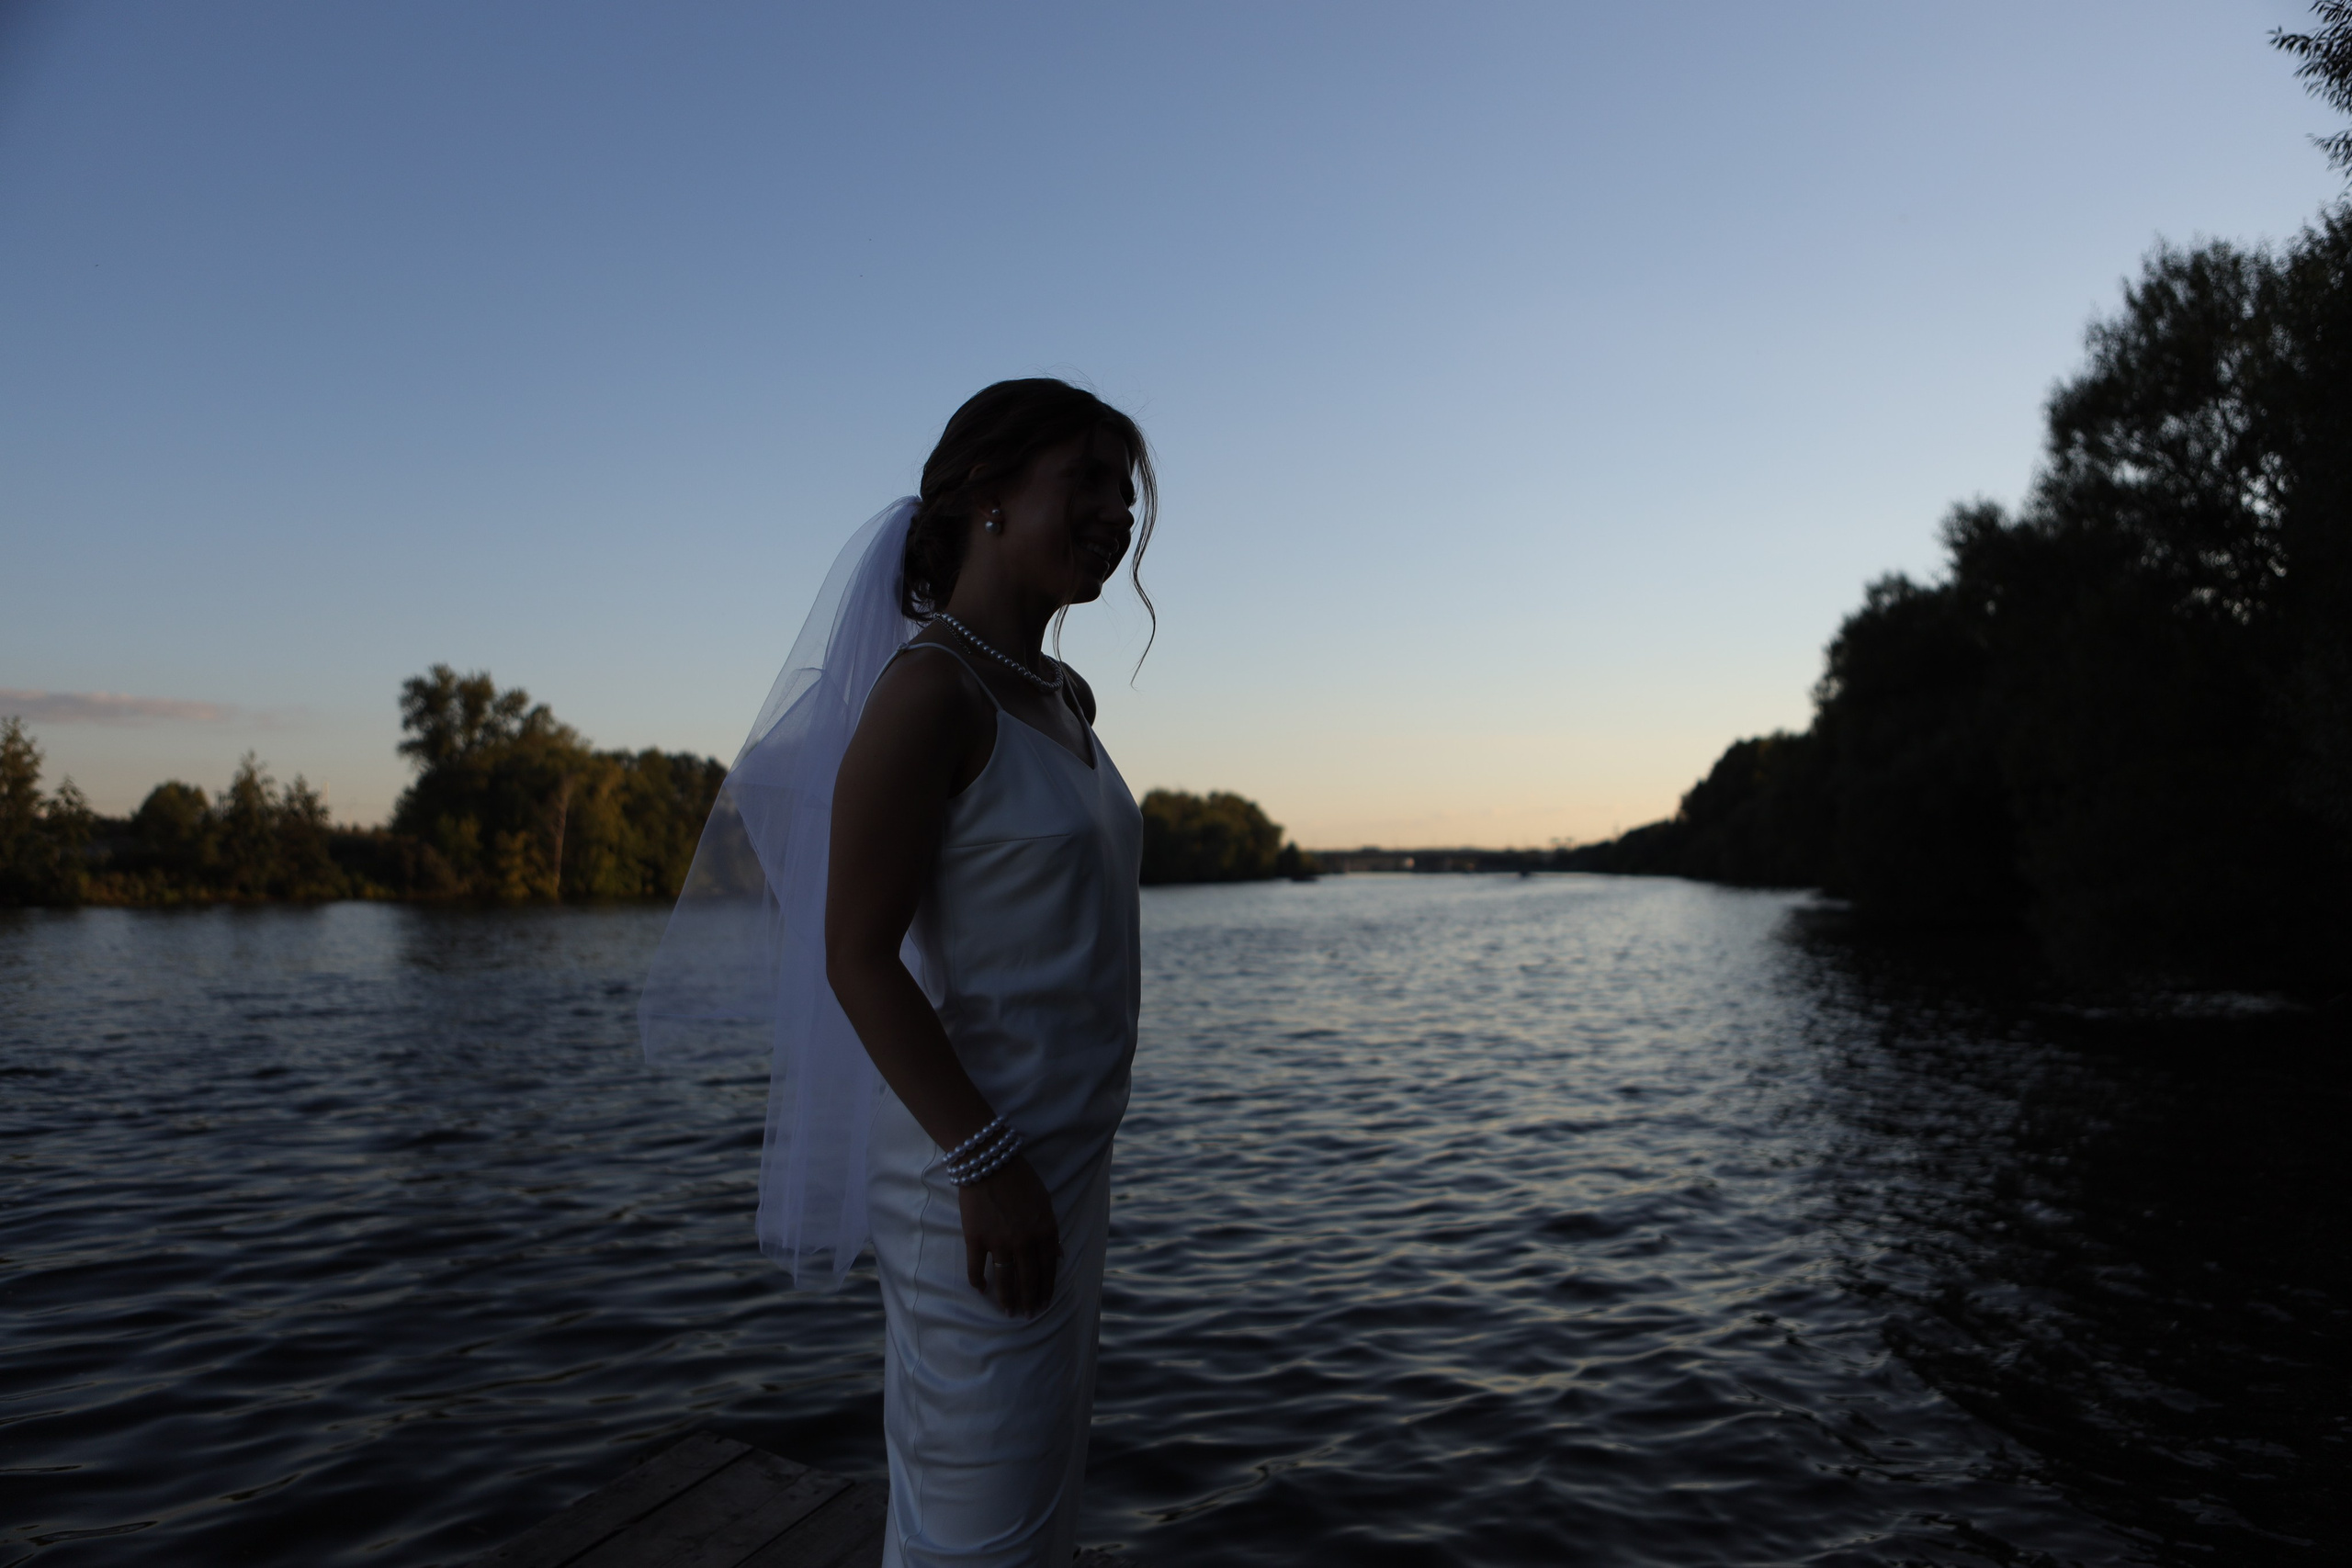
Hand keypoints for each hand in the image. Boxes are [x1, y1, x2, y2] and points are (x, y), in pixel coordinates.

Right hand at [958, 1155, 1061, 1317]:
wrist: (989, 1161)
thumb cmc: (1020, 1178)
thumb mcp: (1045, 1202)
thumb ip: (1052, 1231)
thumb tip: (1060, 1257)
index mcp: (1045, 1230)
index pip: (1049, 1268)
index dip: (1047, 1288)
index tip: (1045, 1303)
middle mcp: (1025, 1240)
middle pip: (1029, 1278)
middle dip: (1030, 1300)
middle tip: (1029, 1316)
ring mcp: (999, 1241)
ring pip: (1005, 1279)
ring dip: (1008, 1299)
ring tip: (1008, 1312)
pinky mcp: (976, 1238)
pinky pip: (976, 1268)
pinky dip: (978, 1282)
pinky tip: (981, 1291)